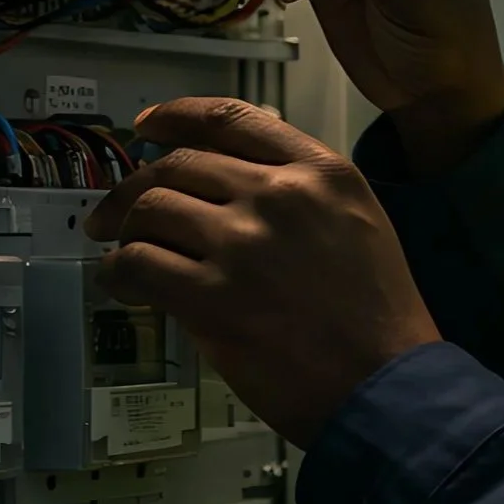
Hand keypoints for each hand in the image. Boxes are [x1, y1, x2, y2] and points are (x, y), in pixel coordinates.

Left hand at [85, 99, 439, 447]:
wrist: (387, 387)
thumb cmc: (379, 318)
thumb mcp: (357, 224)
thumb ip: (298, 196)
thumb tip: (221, 193)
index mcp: (320, 172)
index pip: (231, 119)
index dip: (176, 116)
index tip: (148, 126)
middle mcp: (279, 194)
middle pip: (179, 164)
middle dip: (136, 186)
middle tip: (116, 211)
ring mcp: (243, 243)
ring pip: (151, 208)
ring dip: (125, 231)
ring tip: (120, 252)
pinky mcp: (213, 297)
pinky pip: (138, 263)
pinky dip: (118, 272)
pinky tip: (122, 283)